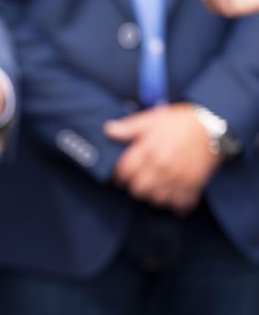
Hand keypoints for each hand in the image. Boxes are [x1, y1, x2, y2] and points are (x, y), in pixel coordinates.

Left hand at [105, 103, 220, 213]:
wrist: (213, 126)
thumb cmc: (180, 122)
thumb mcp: (152, 119)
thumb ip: (129, 128)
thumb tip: (108, 130)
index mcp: (149, 151)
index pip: (124, 172)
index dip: (119, 175)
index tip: (121, 175)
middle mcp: (163, 167)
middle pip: (138, 190)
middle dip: (134, 186)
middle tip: (138, 181)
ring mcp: (179, 178)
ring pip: (157, 200)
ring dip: (152, 196)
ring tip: (154, 187)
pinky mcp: (194, 185)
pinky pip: (180, 204)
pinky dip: (174, 203)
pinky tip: (171, 195)